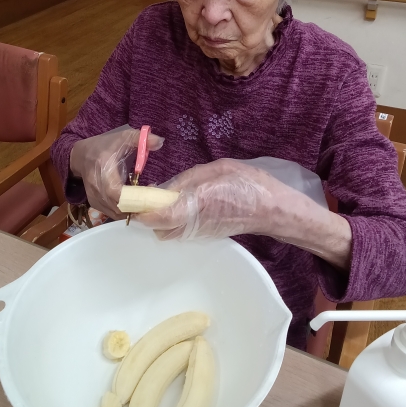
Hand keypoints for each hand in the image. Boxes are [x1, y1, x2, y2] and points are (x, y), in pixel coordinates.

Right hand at [69, 125, 163, 218]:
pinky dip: (124, 212)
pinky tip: (134, 205)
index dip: (133, 198)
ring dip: (131, 211)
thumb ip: (141, 138)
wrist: (82, 155)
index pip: (115, 191)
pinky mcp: (94, 204)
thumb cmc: (106, 146)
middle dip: (136, 207)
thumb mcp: (123, 137)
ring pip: (115, 213)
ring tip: (145, 203)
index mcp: (103, 168)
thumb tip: (160, 142)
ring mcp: (93, 197)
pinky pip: (111, 214)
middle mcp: (96, 186)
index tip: (149, 193)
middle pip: (117, 206)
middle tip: (153, 202)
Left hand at [133, 158, 310, 238]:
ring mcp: (199, 234)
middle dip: (149, 215)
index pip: (157, 217)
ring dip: (162, 219)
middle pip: (158, 229)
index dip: (141, 210)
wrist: (271, 207)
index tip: (134, 199)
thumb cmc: (246, 183)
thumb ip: (185, 181)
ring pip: (168, 232)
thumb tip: (163, 188)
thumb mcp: (213, 170)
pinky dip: (175, 221)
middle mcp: (193, 224)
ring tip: (166, 199)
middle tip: (149, 196)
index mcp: (194, 205)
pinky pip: (181, 231)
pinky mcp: (206, 236)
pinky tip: (183, 204)